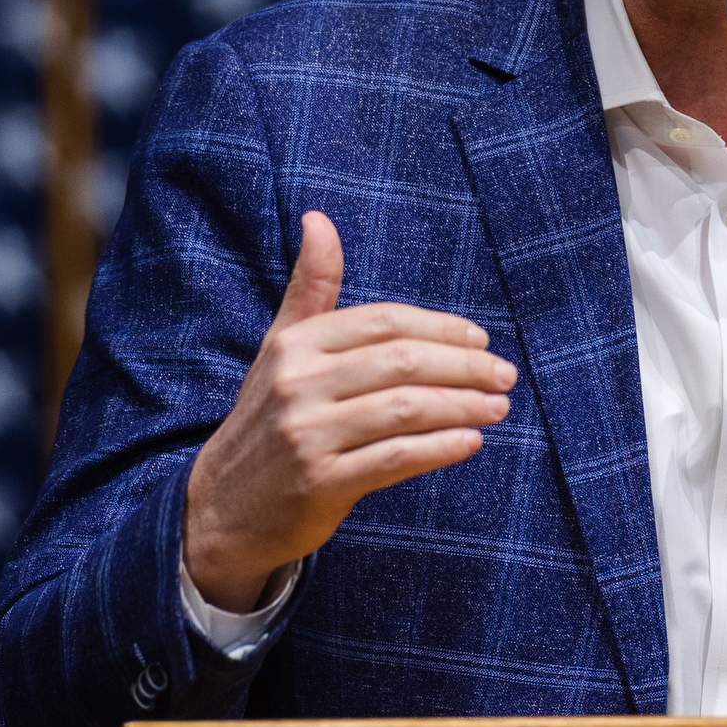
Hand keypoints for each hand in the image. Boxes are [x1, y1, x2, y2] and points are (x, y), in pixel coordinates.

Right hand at [182, 210, 515, 611]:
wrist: (221, 508)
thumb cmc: (267, 420)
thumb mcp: (280, 349)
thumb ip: (310, 288)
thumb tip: (318, 217)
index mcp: (294, 344)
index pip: (384, 322)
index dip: (440, 327)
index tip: (480, 339)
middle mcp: (297, 384)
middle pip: (402, 362)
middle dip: (464, 366)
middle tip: (505, 375)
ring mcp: (308, 435)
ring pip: (406, 410)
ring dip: (463, 406)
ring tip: (497, 408)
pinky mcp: (320, 484)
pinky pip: (396, 459)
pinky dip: (441, 448)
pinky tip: (470, 442)